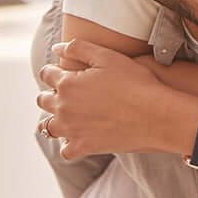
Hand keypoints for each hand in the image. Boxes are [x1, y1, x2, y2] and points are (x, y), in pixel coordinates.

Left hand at [37, 38, 176, 159]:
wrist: (154, 115)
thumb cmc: (135, 82)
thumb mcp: (108, 57)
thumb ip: (79, 48)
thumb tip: (56, 48)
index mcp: (67, 83)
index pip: (47, 74)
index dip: (53, 70)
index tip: (61, 70)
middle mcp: (63, 108)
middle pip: (43, 100)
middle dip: (50, 93)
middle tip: (65, 92)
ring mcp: (71, 130)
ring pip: (48, 127)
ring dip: (54, 119)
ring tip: (68, 115)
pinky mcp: (84, 147)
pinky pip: (66, 149)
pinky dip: (69, 143)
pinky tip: (79, 136)